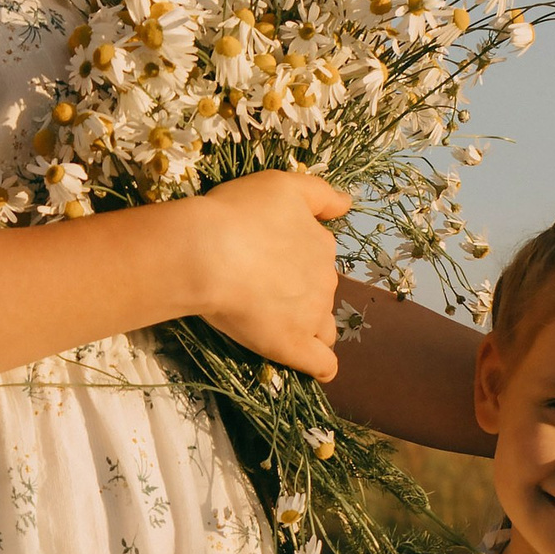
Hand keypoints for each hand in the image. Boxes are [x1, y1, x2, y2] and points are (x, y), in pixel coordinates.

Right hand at [183, 171, 351, 377]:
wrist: (208, 251)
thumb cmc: (238, 214)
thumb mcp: (282, 186)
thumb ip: (318, 194)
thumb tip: (346, 204)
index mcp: (321, 244)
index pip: (319, 256)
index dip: (295, 257)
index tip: (265, 256)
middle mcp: (324, 280)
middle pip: (319, 290)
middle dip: (299, 290)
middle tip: (258, 286)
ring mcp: (312, 315)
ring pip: (323, 325)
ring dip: (310, 325)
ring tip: (278, 323)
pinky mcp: (293, 345)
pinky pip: (321, 364)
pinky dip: (321, 366)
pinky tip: (317, 368)